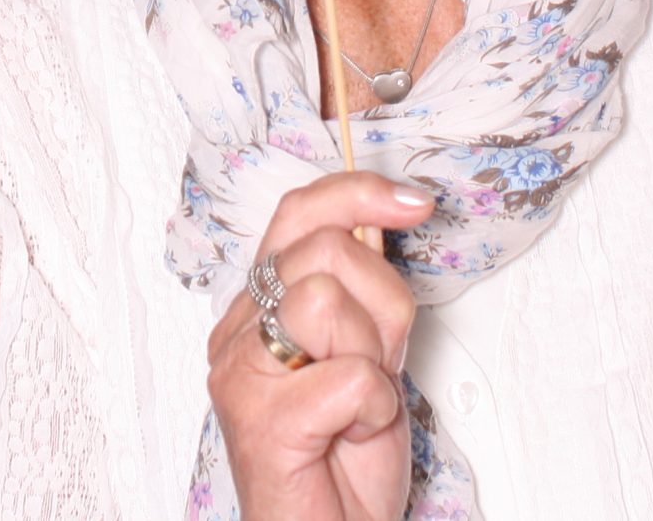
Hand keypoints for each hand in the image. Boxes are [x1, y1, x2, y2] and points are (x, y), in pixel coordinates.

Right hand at [208, 173, 434, 520]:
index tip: (416, 201)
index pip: (296, 213)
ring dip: (373, 355)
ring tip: (360, 402)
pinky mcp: (261, 420)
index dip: (356, 192)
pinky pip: (349, 376)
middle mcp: (236, 333)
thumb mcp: (365, 353)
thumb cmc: (344, 460)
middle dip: (381, 303)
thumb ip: (360, 291)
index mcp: (257, 309)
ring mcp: (241, 375)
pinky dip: (374, 408)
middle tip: (379, 363)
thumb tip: (382, 216)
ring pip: (327, 299)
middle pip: (325, 250)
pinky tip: (354, 434)